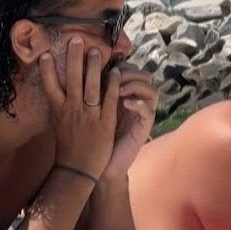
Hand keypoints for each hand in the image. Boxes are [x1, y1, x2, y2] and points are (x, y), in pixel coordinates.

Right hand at [40, 36, 118, 179]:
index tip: (47, 53)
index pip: (51, 86)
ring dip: (94, 67)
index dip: (48, 70)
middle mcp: (72, 110)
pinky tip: (116, 71)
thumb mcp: (57, 122)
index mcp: (59, 111)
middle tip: (76, 39)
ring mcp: (89, 116)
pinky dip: (112, 85)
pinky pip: (109, 100)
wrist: (78, 169)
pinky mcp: (105, 123)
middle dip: (74, 59)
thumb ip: (57, 104)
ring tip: (96, 50)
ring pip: (91, 87)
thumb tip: (52, 86)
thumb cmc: (67, 145)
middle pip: (73, 80)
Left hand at [99, 62, 156, 180]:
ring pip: (151, 89)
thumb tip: (78, 67)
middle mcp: (136, 100)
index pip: (130, 68)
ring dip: (135, 85)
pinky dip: (139, 103)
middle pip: (143, 75)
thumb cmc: (93, 136)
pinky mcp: (144, 127)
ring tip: (118, 90)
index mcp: (123, 93)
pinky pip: (149, 110)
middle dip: (128, 72)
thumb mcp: (91, 109)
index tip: (103, 68)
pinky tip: (126, 103)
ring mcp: (142, 113)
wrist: (101, 165)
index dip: (119, 64)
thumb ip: (92, 89)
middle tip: (112, 76)